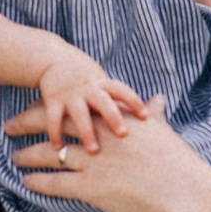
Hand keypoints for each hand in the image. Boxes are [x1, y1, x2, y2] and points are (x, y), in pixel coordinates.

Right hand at [9, 52, 149, 152]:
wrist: (54, 60)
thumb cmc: (88, 80)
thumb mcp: (105, 84)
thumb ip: (122, 99)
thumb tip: (157, 106)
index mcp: (103, 85)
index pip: (122, 91)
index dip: (134, 102)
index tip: (146, 116)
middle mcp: (89, 89)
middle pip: (104, 103)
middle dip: (114, 118)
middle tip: (123, 134)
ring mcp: (70, 95)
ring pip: (80, 114)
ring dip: (87, 132)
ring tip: (94, 151)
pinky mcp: (53, 101)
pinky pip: (53, 118)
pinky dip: (55, 133)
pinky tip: (59, 148)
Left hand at [16, 94, 210, 211]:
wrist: (188, 195)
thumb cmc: (180, 165)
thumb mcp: (164, 134)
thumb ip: (154, 115)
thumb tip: (157, 100)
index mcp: (116, 121)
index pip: (76, 107)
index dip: (53, 107)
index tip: (38, 106)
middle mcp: (101, 137)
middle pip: (55, 123)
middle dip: (29, 123)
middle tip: (10, 126)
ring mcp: (94, 162)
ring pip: (51, 153)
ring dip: (28, 154)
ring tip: (14, 155)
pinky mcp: (92, 188)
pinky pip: (57, 183)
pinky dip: (38, 181)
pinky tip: (25, 181)